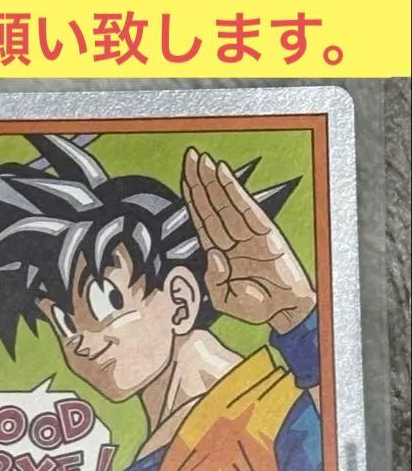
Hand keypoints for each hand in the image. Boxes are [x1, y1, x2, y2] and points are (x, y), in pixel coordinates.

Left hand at [181, 148, 314, 333]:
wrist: (285, 313)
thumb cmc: (256, 306)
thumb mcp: (224, 299)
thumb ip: (214, 279)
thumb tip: (214, 254)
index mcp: (221, 253)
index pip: (203, 220)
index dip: (194, 198)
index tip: (186, 177)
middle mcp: (234, 239)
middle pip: (212, 206)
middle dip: (201, 181)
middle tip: (190, 157)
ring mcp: (250, 235)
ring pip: (226, 203)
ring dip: (214, 181)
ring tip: (203, 161)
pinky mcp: (266, 235)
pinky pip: (246, 209)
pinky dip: (234, 192)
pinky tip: (224, 175)